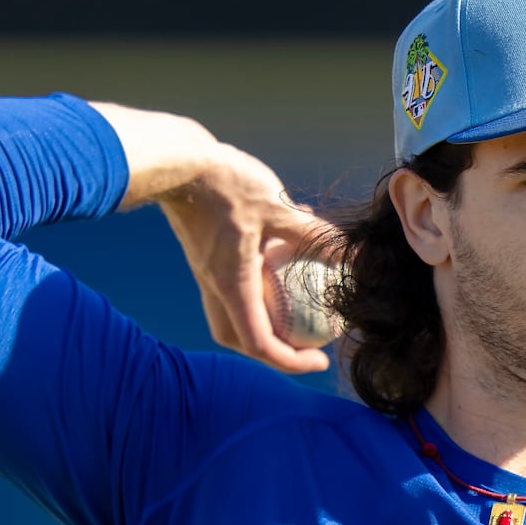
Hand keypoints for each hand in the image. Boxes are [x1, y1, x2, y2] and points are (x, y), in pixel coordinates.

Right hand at [158, 143, 337, 373]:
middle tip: (304, 344)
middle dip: (271, 350)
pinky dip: (259, 282)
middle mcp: (215, 286)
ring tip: (298, 307)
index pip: (259, 344)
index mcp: (232, 286)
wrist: (177, 162)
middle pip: (238, 337)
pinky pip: (233, 282)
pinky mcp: (207, 253)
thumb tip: (349, 254)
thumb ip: (313, 236)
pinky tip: (287, 251)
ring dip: (263, 318)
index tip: (320, 361)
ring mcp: (208, 271)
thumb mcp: (280, 208)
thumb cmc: (225, 184)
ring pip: (232, 311)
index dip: (291, 362)